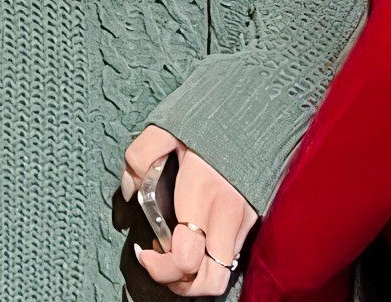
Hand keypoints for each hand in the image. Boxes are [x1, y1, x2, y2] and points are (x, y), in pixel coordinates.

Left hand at [121, 125, 255, 295]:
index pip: (185, 258)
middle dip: (180, 283)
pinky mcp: (255, 220)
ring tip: (174, 255)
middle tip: (159, 262)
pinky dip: (210, 259)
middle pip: (209, 281)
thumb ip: (139, 157)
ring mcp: (246, 220)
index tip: (144, 251)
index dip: (160, 267)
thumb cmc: (211, 117)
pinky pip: (232, 255)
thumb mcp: (165, 126)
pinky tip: (194, 238)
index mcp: (202, 194)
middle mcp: (228, 215)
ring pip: (224, 274)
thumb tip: (129, 189)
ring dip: (196, 276)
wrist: (260, 107)